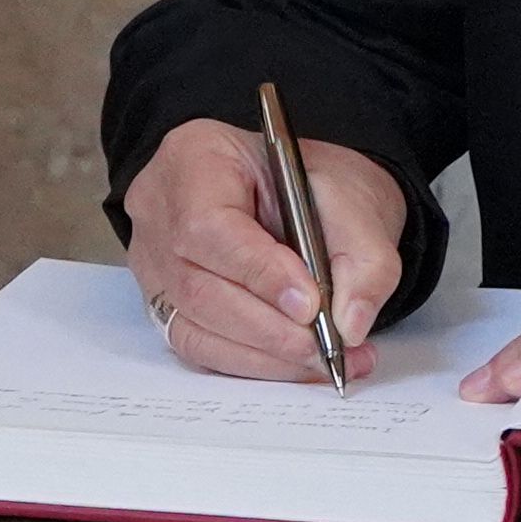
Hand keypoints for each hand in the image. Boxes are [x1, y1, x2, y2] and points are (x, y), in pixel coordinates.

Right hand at [127, 119, 407, 381]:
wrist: (304, 197)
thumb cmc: (314, 185)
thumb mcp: (354, 199)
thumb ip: (365, 258)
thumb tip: (352, 322)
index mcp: (195, 158)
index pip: (208, 225)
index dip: (258, 272)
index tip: (309, 304)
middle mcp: (161, 212)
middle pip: (197, 286)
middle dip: (269, 327)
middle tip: (326, 345)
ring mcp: (155, 262)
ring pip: (196, 327)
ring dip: (266, 354)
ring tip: (325, 359)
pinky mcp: (167, 303)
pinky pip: (201, 346)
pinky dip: (253, 362)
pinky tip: (297, 363)